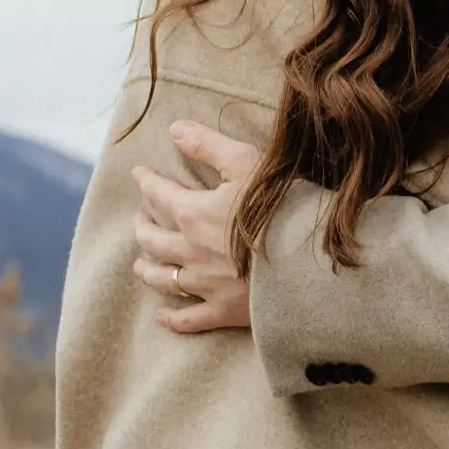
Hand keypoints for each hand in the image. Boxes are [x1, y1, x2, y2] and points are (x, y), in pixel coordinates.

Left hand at [132, 121, 266, 333]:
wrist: (309, 262)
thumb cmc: (282, 207)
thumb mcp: (247, 162)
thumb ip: (208, 145)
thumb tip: (174, 129)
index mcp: (192, 213)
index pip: (158, 193)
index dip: (146, 181)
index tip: (139, 173)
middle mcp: (190, 250)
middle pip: (152, 239)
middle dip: (142, 226)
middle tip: (139, 218)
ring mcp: (205, 284)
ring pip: (162, 278)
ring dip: (147, 268)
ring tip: (140, 262)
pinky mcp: (223, 311)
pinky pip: (188, 319)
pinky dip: (171, 318)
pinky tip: (161, 316)